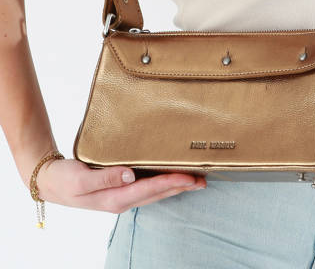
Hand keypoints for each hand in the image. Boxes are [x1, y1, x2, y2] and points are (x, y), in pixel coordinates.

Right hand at [33, 157, 206, 213]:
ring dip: (175, 186)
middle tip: (203, 179)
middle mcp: (122, 199)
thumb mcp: (81, 179)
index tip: (190, 176)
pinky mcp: (120, 190)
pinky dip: (161, 183)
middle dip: (181, 186)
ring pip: (155, 192)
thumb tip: (129, 174)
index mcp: (115, 198)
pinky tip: (169, 178)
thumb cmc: (65, 179)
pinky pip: (146, 188)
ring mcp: (122, 196)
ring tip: (194, 180)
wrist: (52, 182)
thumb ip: (106, 177)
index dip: (172, 182)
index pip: (151, 189)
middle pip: (158, 193)